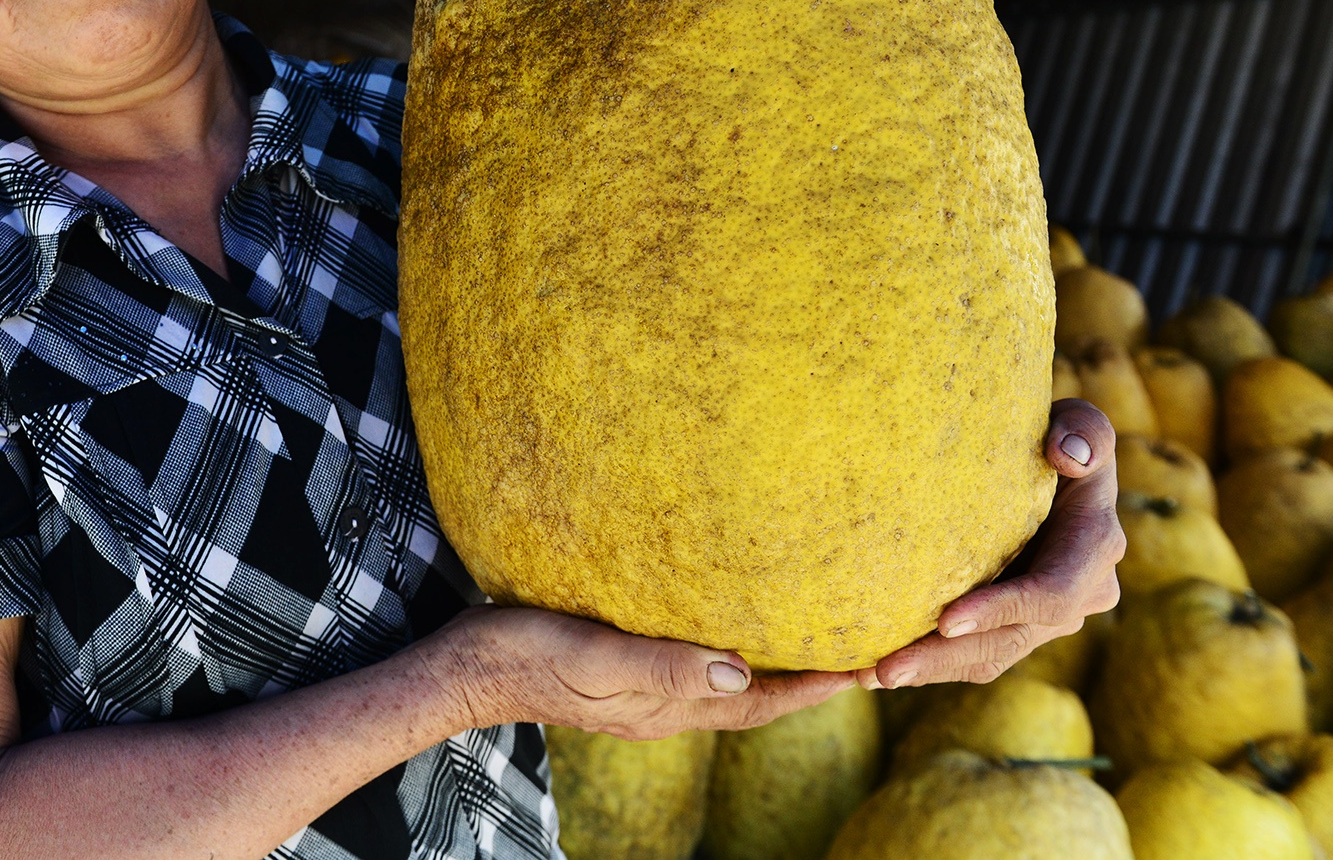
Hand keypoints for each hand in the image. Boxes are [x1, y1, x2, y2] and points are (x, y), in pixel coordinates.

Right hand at [430, 605, 855, 739]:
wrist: (465, 665)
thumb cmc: (526, 652)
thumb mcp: (595, 657)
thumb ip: (662, 666)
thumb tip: (737, 673)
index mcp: (665, 707)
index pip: (758, 703)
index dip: (814, 687)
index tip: (868, 669)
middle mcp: (663, 706)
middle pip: (751, 701)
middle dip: (807, 681)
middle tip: (857, 654)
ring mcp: (641, 692)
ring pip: (724, 686)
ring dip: (769, 668)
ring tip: (808, 637)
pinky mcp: (619, 671)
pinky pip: (691, 667)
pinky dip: (724, 652)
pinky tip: (724, 625)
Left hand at [854, 398, 1124, 689]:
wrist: (1052, 466)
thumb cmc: (1056, 434)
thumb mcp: (1078, 421)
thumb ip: (1083, 431)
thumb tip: (1067, 455)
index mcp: (1094, 550)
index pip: (1051, 595)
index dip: (1000, 609)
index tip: (945, 620)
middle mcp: (1078, 596)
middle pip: (1008, 641)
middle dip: (945, 658)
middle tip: (884, 669)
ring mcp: (1045, 620)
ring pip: (986, 658)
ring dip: (928, 671)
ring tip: (866, 676)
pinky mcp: (1014, 627)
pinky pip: (972, 656)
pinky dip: (928, 665)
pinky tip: (872, 670)